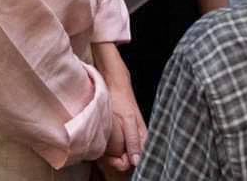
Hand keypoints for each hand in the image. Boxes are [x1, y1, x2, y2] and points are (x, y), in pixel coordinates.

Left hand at [100, 59, 145, 174]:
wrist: (115, 84)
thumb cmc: (122, 100)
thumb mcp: (128, 120)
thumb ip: (133, 140)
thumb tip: (136, 161)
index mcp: (143, 138)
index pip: (134, 162)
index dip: (121, 163)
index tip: (111, 158)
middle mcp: (137, 140)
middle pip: (127, 160)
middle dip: (115, 158)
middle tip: (104, 150)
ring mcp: (128, 137)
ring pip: (121, 155)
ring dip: (111, 153)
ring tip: (103, 143)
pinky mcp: (121, 134)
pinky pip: (116, 148)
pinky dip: (109, 148)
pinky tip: (104, 141)